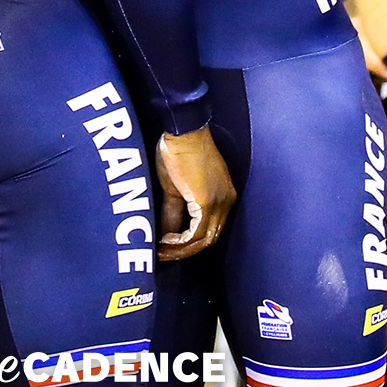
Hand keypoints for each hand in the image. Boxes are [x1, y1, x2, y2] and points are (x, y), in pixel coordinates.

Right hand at [155, 126, 236, 260]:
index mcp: (223, 196)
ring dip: (180, 250)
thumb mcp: (174, 186)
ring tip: (160, 252)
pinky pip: (196, 233)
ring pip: (204, 240)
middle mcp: (226, 202)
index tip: (167, 247)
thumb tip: (165, 232)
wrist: (182, 130)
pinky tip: (164, 242)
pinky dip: (180, 242)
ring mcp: (219, 203)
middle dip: (184, 251)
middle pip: (209, 239)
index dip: (188, 243)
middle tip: (163, 255)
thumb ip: (173, 211)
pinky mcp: (207, 202)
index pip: (209, 229)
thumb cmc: (178, 149)